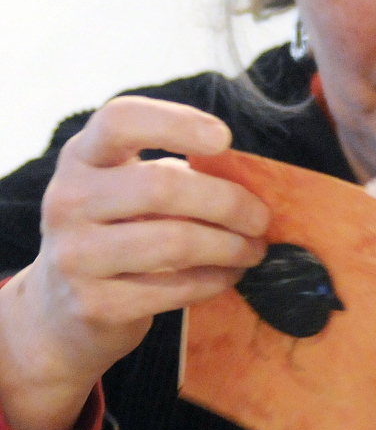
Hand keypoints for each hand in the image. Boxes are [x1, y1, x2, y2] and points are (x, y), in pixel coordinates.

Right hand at [0, 97, 269, 429]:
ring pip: (175, 242)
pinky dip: (215, 280)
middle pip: (162, 186)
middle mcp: (68, 199)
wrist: (59, 309)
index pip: (120, 120)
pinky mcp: (92, 304)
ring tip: (254, 250)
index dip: (176, 123)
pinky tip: (230, 275)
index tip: (224, 139)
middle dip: (228, 202)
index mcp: (82, 157)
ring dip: (230, 247)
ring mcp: (74, 255)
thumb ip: (176, 175)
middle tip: (262, 218)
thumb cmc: (117, 231)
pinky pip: (174, 288)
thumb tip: (251, 183)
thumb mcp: (130, 189)